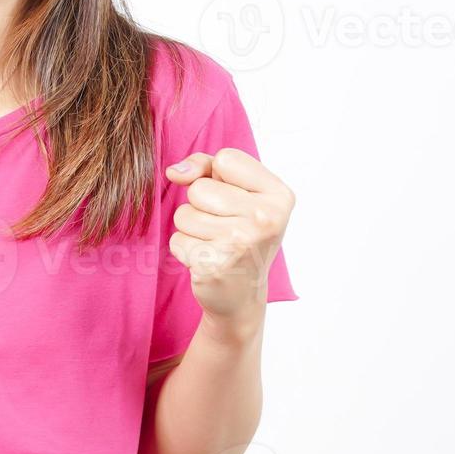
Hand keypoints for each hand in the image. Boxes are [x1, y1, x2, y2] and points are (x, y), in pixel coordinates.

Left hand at [164, 147, 294, 334]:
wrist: (242, 294)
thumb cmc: (239, 233)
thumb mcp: (236, 192)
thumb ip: (206, 166)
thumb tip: (174, 172)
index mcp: (279, 195)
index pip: (226, 159)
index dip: (219, 177)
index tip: (235, 200)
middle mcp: (266, 218)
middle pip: (199, 188)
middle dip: (202, 205)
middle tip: (224, 227)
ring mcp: (241, 242)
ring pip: (184, 214)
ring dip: (191, 228)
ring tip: (215, 243)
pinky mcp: (214, 265)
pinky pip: (177, 240)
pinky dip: (185, 250)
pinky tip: (207, 259)